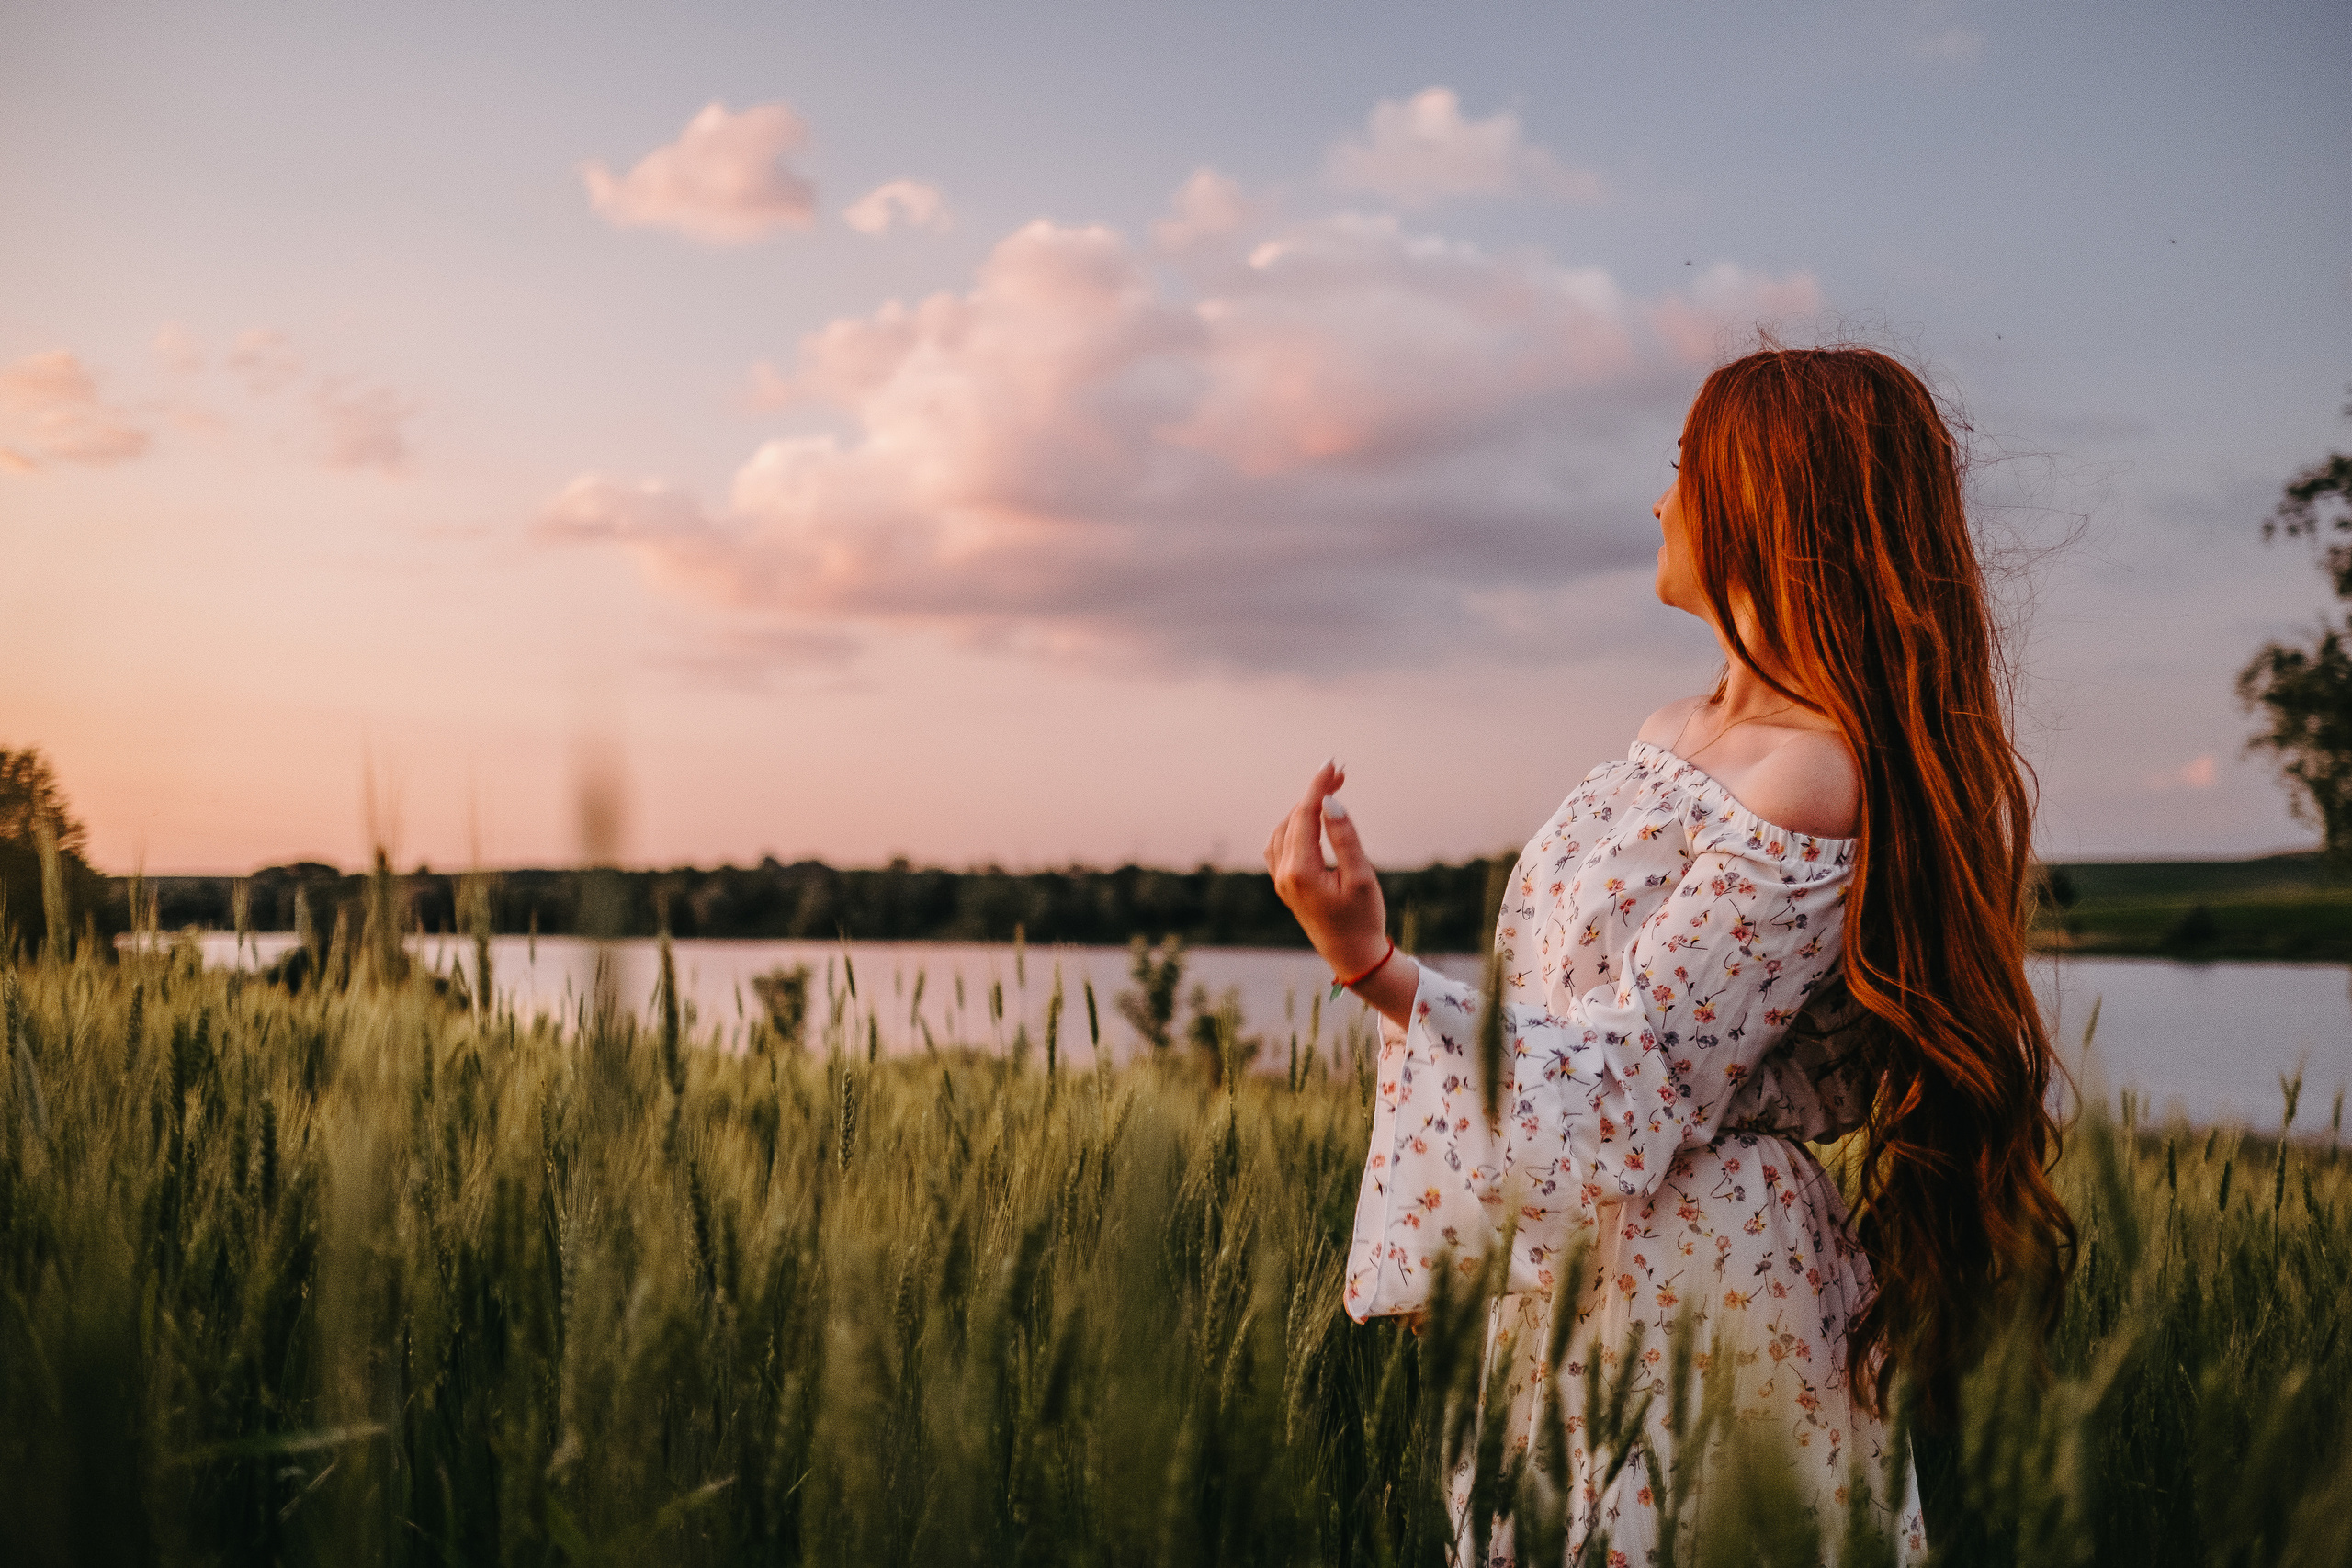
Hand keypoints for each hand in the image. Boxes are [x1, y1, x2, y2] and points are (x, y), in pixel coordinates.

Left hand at [1265, 762, 1417, 1022]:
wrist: (1352, 957)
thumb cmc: (1362, 918)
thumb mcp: (1360, 876)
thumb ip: (1344, 837)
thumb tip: (1328, 802)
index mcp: (1300, 871)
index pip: (1305, 814)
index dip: (1318, 786)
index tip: (1333, 764)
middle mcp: (1284, 873)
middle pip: (1294, 818)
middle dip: (1316, 793)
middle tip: (1341, 774)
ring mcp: (1280, 880)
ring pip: (1285, 829)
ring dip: (1305, 808)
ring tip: (1331, 792)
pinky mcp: (1284, 885)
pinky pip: (1280, 844)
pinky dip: (1294, 825)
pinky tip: (1310, 819)